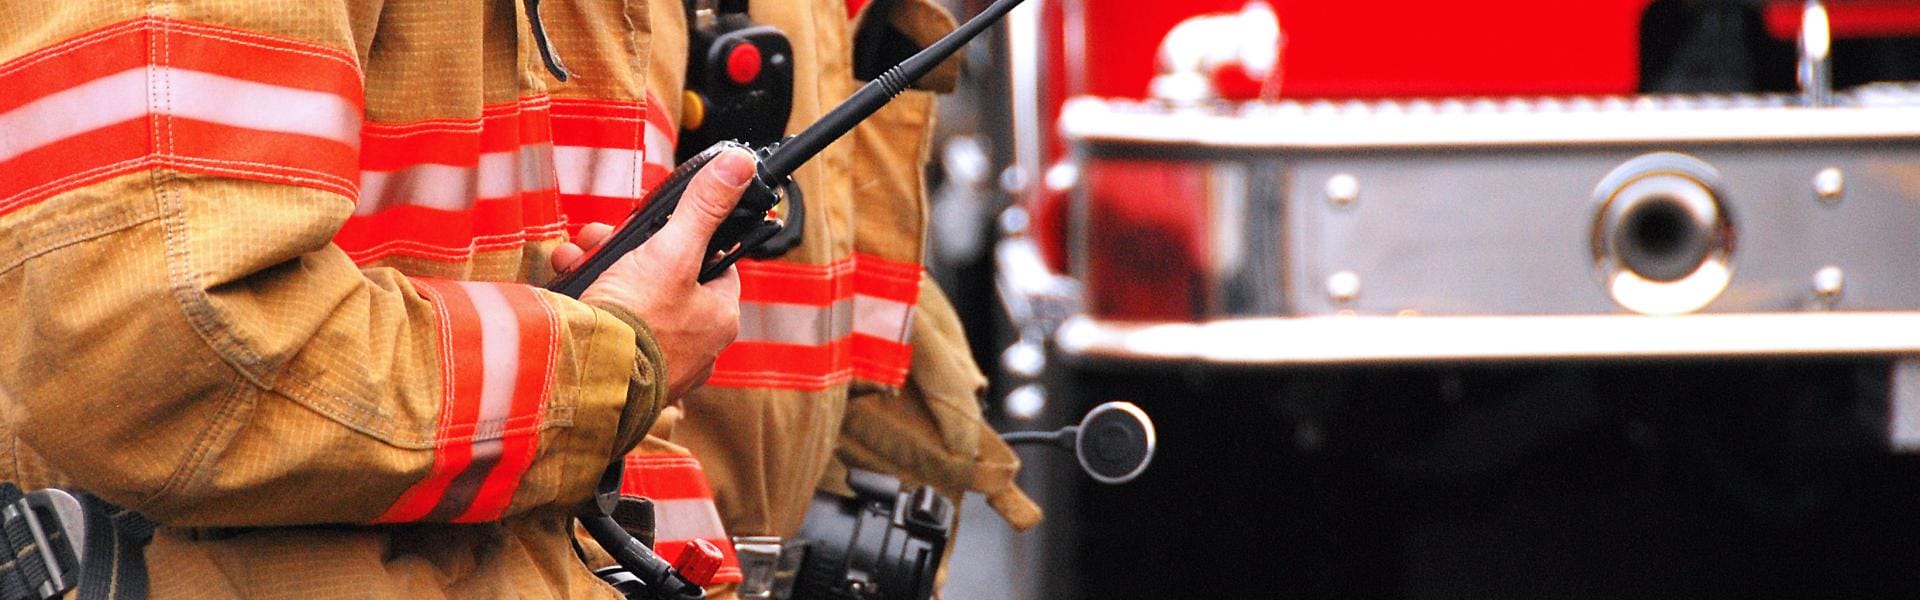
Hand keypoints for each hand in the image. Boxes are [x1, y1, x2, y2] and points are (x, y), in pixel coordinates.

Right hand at [573, 148, 752, 399]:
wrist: (584, 382)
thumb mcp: (671, 250)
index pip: (712, 262)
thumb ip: (704, 206)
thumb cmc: (636, 322)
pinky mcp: (625, 374)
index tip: (651, 226)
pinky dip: (587, 304)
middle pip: (665, 278)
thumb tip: (739, 165)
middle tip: (600, 239)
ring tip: (577, 259)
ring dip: (601, 270)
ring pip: (633, 300)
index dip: (680, 236)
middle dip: (626, 251)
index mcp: (719, 318)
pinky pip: (611, 328)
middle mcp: (696, 345)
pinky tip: (569, 291)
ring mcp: (660, 363)